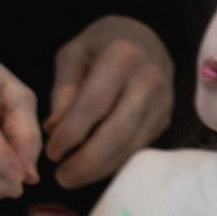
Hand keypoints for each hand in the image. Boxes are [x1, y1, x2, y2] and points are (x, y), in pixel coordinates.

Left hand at [45, 16, 172, 188]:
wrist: (147, 37)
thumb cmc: (101, 45)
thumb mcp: (73, 53)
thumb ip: (63, 89)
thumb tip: (54, 129)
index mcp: (121, 57)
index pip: (94, 103)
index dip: (71, 133)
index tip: (50, 152)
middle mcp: (148, 81)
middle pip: (117, 131)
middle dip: (86, 161)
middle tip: (60, 177)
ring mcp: (162, 102)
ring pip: (131, 145)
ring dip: (99, 168)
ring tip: (71, 178)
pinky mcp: (165, 119)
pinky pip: (138, 147)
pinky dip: (113, 163)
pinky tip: (92, 170)